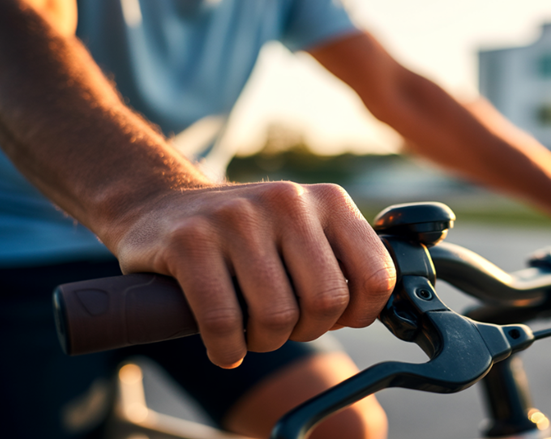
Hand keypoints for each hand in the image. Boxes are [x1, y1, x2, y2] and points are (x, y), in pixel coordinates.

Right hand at [105, 182, 395, 367]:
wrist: (163, 206)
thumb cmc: (248, 236)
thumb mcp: (306, 231)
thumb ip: (344, 260)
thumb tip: (388, 309)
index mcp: (329, 200)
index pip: (376, 275)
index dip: (360, 314)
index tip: (336, 319)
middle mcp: (288, 201)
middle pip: (326, 303)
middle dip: (306, 332)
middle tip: (284, 327)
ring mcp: (237, 218)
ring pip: (276, 317)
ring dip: (263, 342)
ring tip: (251, 332)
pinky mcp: (190, 241)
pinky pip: (224, 322)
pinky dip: (227, 349)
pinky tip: (224, 347)